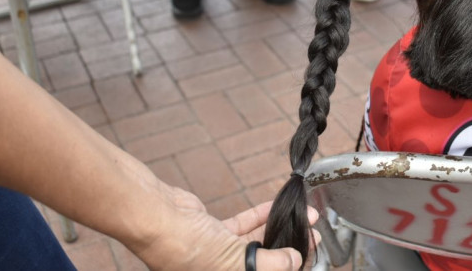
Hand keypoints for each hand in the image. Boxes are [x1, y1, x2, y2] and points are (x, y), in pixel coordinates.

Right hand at [134, 184, 316, 269]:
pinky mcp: (212, 231)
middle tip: (313, 232)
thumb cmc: (188, 250)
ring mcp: (217, 252)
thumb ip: (271, 264)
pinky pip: (242, 225)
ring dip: (279, 226)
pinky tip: (276, 206)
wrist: (159, 219)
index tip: (311, 251)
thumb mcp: (237, 262)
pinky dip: (260, 215)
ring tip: (303, 215)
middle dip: (291, 245)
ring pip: (256, 242)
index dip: (292, 266)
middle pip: (265, 262)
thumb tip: (294, 261)